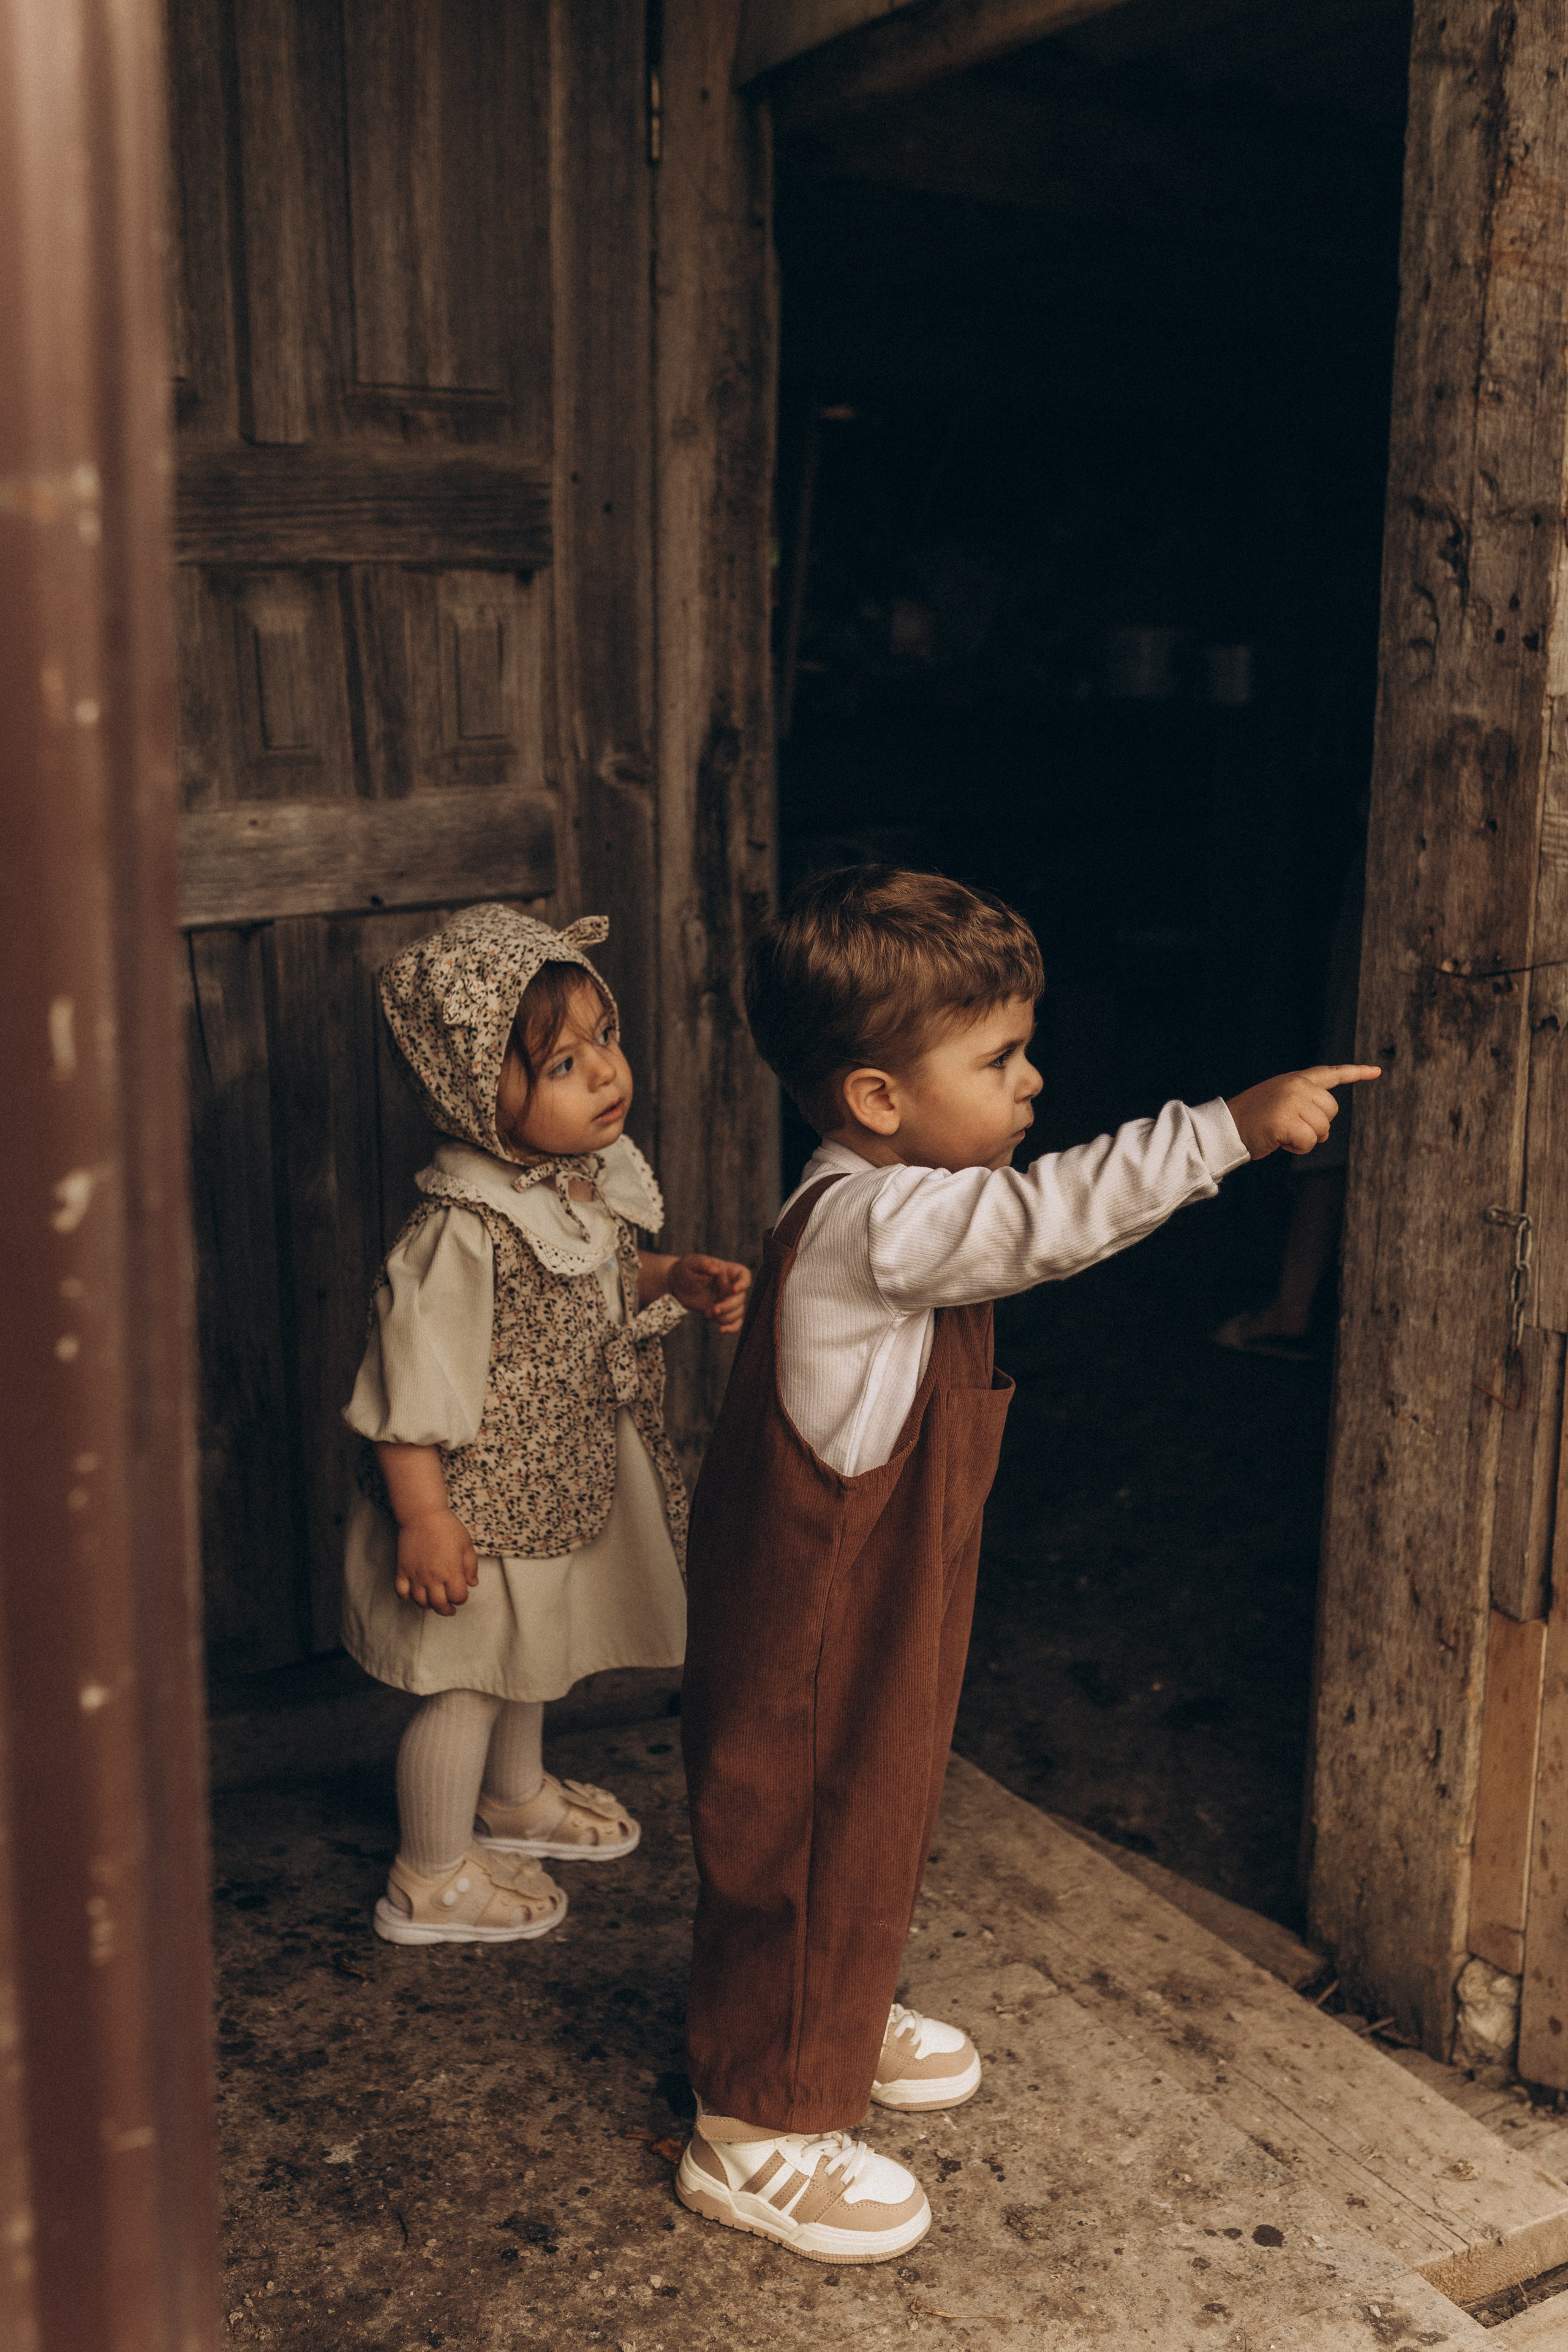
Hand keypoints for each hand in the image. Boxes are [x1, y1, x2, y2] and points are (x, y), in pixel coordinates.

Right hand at [393, 1508, 478, 1614]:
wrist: (423, 1515)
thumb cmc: (447, 1527)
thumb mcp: (467, 1545)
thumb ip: (471, 1567)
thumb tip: (472, 1583)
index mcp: (451, 1572)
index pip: (458, 1597)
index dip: (461, 1598)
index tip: (461, 1593)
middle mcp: (433, 1577)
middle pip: (439, 1605)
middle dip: (446, 1610)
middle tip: (449, 1609)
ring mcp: (416, 1575)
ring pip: (420, 1602)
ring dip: (428, 1605)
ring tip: (433, 1600)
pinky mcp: (402, 1570)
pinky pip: (401, 1592)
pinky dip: (406, 1596)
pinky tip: (413, 1593)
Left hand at [669, 1253, 752, 1332]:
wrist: (676, 1285)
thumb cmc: (686, 1269)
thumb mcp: (691, 1262)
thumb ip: (703, 1263)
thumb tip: (716, 1270)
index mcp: (727, 1271)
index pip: (744, 1275)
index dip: (743, 1283)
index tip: (734, 1289)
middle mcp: (730, 1286)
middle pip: (741, 1297)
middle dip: (729, 1306)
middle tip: (714, 1309)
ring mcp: (727, 1300)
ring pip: (738, 1312)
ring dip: (725, 1316)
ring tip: (708, 1313)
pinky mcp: (721, 1312)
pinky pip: (734, 1322)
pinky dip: (732, 1327)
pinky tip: (722, 1329)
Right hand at [1226, 1063, 1380, 1160]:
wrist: (1224, 1128)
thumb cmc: (1252, 1121)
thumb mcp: (1281, 1106)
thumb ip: (1305, 1109)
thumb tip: (1326, 1132)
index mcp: (1294, 1079)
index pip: (1330, 1073)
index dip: (1355, 1073)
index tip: (1376, 1071)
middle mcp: (1296, 1086)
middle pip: (1332, 1109)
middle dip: (1317, 1124)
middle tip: (1292, 1128)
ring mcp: (1291, 1101)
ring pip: (1322, 1128)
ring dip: (1306, 1138)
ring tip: (1282, 1134)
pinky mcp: (1286, 1120)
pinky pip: (1310, 1141)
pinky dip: (1298, 1147)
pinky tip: (1281, 1142)